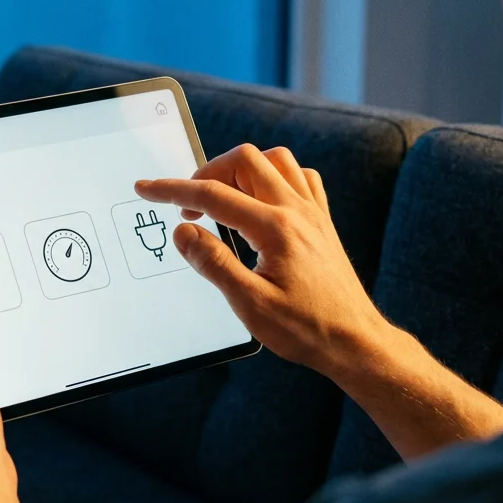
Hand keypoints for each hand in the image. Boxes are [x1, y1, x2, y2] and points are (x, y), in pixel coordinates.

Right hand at [135, 144, 391, 377]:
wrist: (355, 342)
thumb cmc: (307, 329)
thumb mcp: (251, 305)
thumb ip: (214, 264)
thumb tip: (184, 232)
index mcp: (276, 229)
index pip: (213, 196)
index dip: (173, 190)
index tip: (147, 189)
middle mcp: (297, 212)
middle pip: (245, 161)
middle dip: (208, 173)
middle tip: (189, 205)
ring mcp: (313, 213)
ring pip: (275, 161)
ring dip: (241, 170)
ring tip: (222, 199)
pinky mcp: (322, 222)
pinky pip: (300, 177)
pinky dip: (274, 177)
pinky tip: (261, 200)